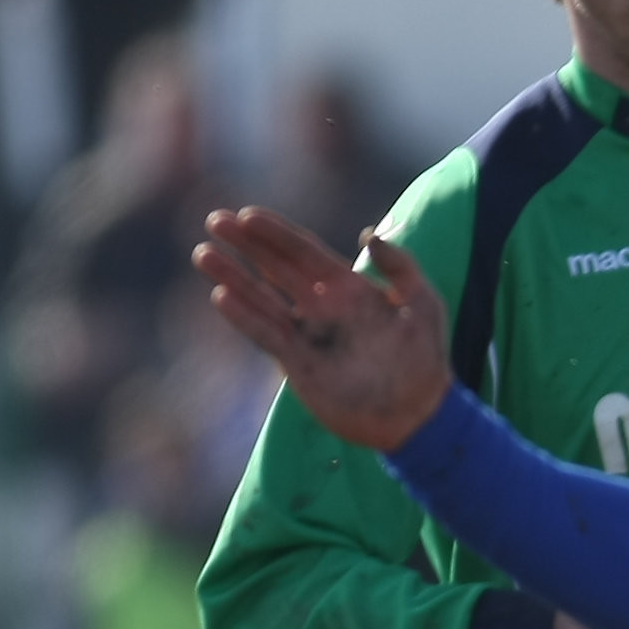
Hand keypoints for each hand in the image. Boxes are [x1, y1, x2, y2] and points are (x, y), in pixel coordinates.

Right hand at [191, 208, 450, 452]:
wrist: (418, 414)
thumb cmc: (426, 359)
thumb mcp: (424, 305)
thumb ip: (401, 267)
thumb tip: (368, 233)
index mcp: (350, 288)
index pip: (304, 252)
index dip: (276, 233)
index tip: (246, 214)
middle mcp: (323, 307)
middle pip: (276, 268)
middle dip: (246, 244)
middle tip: (215, 220)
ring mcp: (308, 334)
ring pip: (262, 298)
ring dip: (233, 276)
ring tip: (203, 253)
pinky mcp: (298, 363)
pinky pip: (265, 335)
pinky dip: (244, 317)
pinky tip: (221, 297)